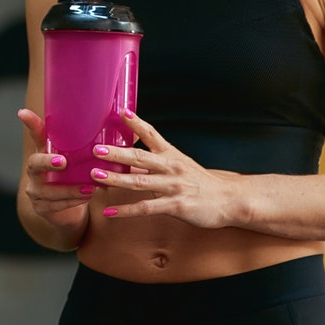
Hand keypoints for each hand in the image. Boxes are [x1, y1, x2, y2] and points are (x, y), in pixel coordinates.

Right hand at [14, 109, 93, 240]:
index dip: (30, 123)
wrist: (66, 210)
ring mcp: (35, 191)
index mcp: (43, 153)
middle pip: (34, 163)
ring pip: (48, 190)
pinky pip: (55, 206)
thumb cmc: (72, 178)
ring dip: (69, 189)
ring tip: (88, 188)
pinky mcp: (41, 208)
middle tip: (63, 162)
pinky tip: (85, 198)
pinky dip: (72, 202)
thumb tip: (110, 117)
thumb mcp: (77, 160)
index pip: (35, 135)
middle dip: (47, 162)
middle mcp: (34, 171)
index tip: (23, 113)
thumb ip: (87, 144)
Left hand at [88, 113, 242, 230]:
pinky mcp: (176, 206)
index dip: (136, 123)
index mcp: (171, 154)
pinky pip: (146, 208)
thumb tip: (129, 160)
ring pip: (139, 182)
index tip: (121, 112)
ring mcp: (173, 187)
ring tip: (96, 177)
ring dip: (115, 180)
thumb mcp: (180, 165)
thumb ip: (157, 161)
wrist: (229, 200)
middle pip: (139, 158)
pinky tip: (109, 212)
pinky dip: (126, 210)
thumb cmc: (201, 182)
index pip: (152, 134)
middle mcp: (171, 167)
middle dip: (116, 154)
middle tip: (96, 150)